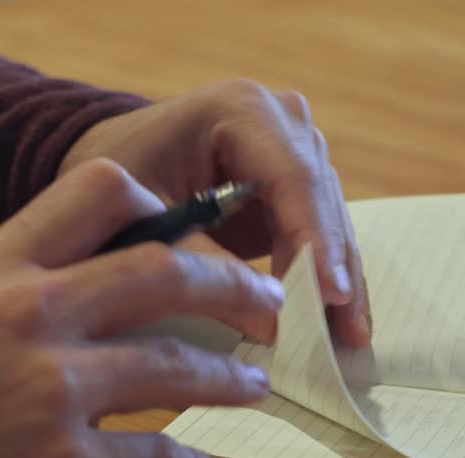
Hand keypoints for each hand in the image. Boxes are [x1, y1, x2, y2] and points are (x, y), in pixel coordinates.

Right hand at [0, 159, 284, 457]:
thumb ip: (7, 290)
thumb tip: (89, 290)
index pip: (95, 190)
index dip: (160, 207)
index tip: (195, 237)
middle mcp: (27, 315)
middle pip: (165, 272)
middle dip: (233, 289)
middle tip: (267, 309)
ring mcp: (50, 393)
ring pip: (177, 369)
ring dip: (229, 380)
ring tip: (253, 387)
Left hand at [60, 78, 371, 346]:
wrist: (114, 164)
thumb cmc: (118, 179)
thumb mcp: (144, 216)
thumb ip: (199, 263)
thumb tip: (269, 323)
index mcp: (241, 109)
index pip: (292, 177)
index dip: (315, 239)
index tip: (332, 296)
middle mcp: (283, 120)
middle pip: (321, 201)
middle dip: (335, 271)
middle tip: (348, 334)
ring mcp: (297, 149)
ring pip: (331, 222)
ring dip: (343, 283)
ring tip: (350, 341)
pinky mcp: (298, 185)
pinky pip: (322, 235)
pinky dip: (328, 281)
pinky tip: (338, 326)